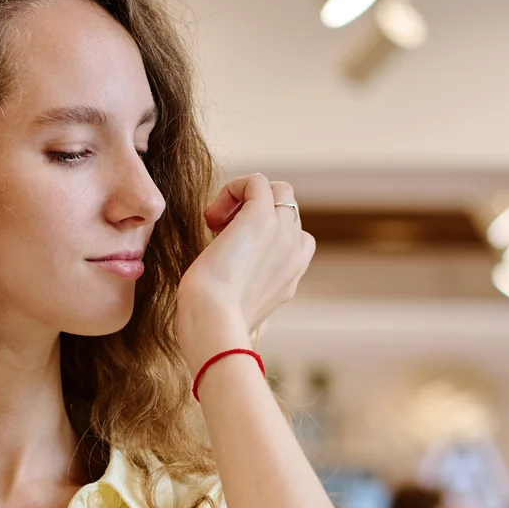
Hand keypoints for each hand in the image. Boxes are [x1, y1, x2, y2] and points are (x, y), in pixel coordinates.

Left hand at [176, 173, 315, 372]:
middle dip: (254, 213)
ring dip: (245, 199)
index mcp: (292, 275)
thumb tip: (247, 318)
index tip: (234, 252)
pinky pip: (257, 181)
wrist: (213, 322)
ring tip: (218, 224)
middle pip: (287, 209)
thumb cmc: (215, 326)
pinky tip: (213, 218)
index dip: (265, 233)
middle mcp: (295, 252)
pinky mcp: (262, 217)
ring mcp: (283, 233)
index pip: (295, 236)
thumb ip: (248, 302)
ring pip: (279, 190)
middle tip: (221, 235)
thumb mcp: (240, 314)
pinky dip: (233, 190)